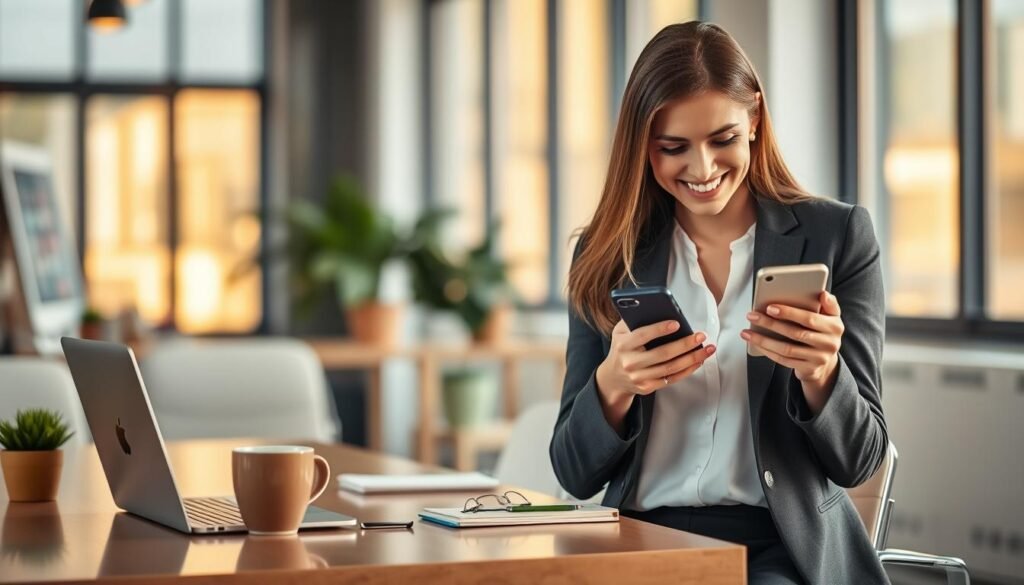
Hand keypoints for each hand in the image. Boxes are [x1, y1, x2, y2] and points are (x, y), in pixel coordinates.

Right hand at [597, 319, 714, 402]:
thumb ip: (634, 320)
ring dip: (692, 358)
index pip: (642, 335)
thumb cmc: (622, 348)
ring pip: (670, 368)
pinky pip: (672, 379)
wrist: (613, 378)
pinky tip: (698, 361)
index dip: (659, 329)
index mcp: (623, 345)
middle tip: (701, 336)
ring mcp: (639, 377)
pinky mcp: (647, 387)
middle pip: (662, 354)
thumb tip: (658, 309)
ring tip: (707, 348)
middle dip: (685, 344)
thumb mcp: (620, 332)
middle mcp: (630, 362)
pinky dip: (688, 370)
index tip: (677, 323)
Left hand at [741, 291, 843, 411]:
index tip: (770, 307)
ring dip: (764, 340)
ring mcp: (818, 358)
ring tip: (747, 332)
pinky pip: (784, 360)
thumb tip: (823, 294)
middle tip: (753, 316)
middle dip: (771, 324)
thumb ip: (829, 304)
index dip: (789, 313)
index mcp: (835, 327)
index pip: (809, 318)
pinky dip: (768, 351)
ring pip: (786, 349)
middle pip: (795, 333)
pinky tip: (756, 344)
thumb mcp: (832, 317)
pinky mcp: (808, 369)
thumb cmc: (823, 332)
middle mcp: (829, 344)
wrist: (826, 362)